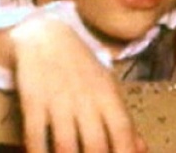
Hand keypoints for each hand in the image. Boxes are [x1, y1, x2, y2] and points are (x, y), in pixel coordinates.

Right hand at [9, 17, 146, 152]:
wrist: (45, 35)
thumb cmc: (81, 67)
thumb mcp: (107, 87)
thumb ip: (122, 120)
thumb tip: (142, 148)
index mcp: (108, 96)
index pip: (123, 132)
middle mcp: (85, 100)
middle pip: (96, 146)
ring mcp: (58, 100)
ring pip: (66, 147)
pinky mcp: (33, 101)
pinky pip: (35, 136)